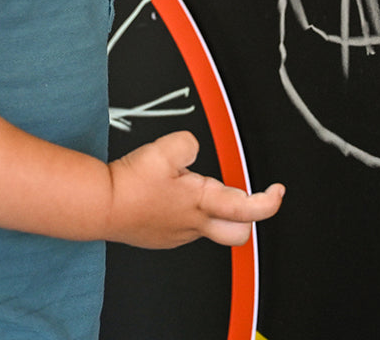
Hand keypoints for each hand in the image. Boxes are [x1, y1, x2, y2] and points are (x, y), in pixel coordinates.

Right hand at [105, 130, 284, 248]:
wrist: (102, 206)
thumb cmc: (131, 184)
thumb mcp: (164, 150)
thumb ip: (188, 143)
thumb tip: (193, 148)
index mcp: (202, 203)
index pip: (249, 209)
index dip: (269, 202)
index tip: (277, 192)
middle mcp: (194, 224)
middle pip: (237, 233)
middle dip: (248, 216)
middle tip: (245, 198)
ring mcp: (177, 234)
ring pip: (207, 225)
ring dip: (209, 207)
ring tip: (187, 184)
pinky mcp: (161, 236)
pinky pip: (183, 224)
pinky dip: (184, 210)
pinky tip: (165, 195)